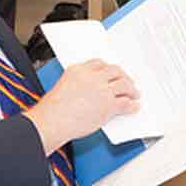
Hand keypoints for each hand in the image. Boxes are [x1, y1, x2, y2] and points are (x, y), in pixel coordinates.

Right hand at [23, 59, 138, 154]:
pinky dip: (132, 105)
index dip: (108, 69)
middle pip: (114, 70)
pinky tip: (134, 106)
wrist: (52, 122)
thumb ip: (77, 86)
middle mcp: (92, 77)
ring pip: (124, 84)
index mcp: (78, 70)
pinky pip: (125, 103)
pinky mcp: (108, 105)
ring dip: (131, 89)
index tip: (111, 72)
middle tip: (126, 81)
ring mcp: (102, 90)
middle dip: (122, 76)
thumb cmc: (52, 111)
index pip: (99, 63)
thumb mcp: (62, 88)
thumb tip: (87, 94)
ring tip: (134, 93)